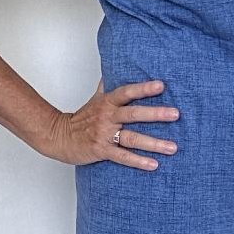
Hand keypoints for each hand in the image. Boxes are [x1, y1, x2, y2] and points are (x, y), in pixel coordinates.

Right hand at [46, 77, 180, 170]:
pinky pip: (122, 156)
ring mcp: (104, 135)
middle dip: (155, 114)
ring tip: (172, 147)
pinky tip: (153, 165)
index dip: (143, 89)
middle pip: (133, 114)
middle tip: (176, 114)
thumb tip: (115, 68)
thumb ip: (108, 85)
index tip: (161, 86)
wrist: (58, 136)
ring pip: (132, 138)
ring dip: (153, 143)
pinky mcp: (101, 151)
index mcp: (107, 103)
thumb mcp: (95, 99)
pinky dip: (138, 161)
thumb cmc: (81, 119)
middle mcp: (107, 117)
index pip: (127, 92)